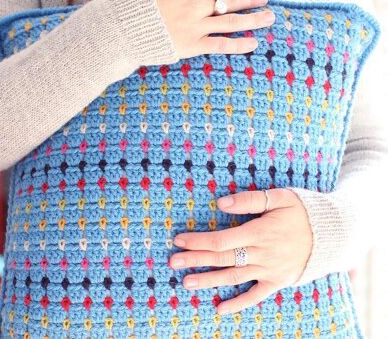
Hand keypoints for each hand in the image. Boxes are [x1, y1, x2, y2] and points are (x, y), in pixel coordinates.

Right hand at [146, 0, 274, 58]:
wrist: (125, 29)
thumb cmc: (135, 9)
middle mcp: (197, 4)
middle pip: (229, 0)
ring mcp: (197, 25)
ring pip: (232, 21)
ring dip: (253, 19)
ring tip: (269, 18)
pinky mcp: (194, 45)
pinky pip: (222, 44)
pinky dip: (239, 44)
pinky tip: (254, 43)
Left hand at [170, 188, 312, 314]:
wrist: (334, 233)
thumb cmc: (303, 210)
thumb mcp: (279, 197)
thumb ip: (249, 200)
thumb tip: (220, 203)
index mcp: (260, 232)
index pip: (221, 240)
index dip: (198, 241)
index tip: (179, 239)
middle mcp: (262, 254)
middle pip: (222, 260)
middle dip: (195, 260)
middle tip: (173, 262)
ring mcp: (270, 271)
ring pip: (233, 278)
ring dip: (208, 280)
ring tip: (186, 282)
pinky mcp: (278, 281)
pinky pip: (256, 296)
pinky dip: (238, 304)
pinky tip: (221, 310)